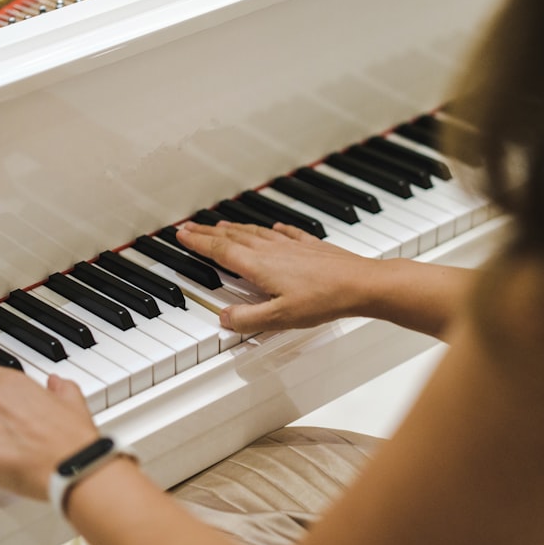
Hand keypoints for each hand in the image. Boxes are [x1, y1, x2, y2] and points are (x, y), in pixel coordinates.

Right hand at [176, 221, 383, 332]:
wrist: (361, 283)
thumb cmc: (324, 299)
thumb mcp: (281, 318)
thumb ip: (249, 319)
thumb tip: (224, 318)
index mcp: (259, 266)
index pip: (220, 251)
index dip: (198, 243)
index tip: (181, 235)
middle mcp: (271, 250)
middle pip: (232, 237)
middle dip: (208, 232)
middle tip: (190, 226)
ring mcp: (291, 246)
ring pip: (255, 232)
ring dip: (235, 228)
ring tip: (221, 225)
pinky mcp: (310, 245)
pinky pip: (287, 233)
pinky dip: (275, 229)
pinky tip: (275, 227)